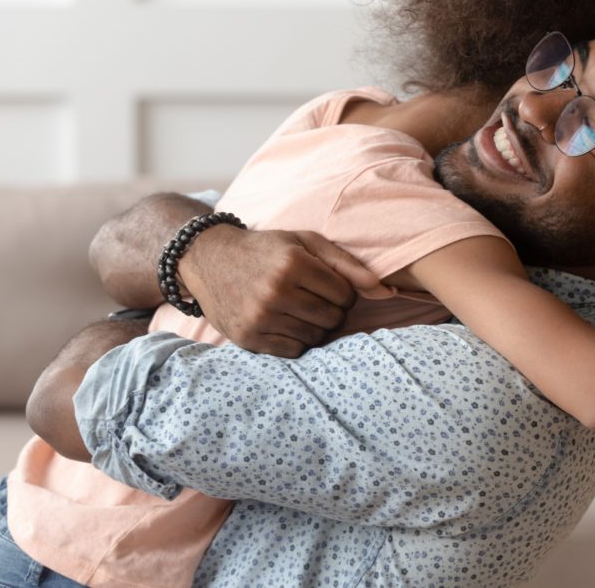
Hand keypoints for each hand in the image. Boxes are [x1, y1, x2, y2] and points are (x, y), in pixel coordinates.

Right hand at [181, 226, 390, 357]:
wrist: (209, 260)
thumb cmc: (267, 249)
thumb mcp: (306, 242)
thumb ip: (347, 264)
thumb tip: (385, 291)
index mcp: (292, 264)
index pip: (345, 295)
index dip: (343, 292)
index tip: (328, 286)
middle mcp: (275, 292)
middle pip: (332, 319)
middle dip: (332, 311)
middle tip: (314, 299)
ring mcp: (259, 318)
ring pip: (315, 338)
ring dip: (315, 327)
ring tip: (300, 310)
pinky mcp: (248, 339)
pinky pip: (293, 351)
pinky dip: (297, 341)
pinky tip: (286, 323)